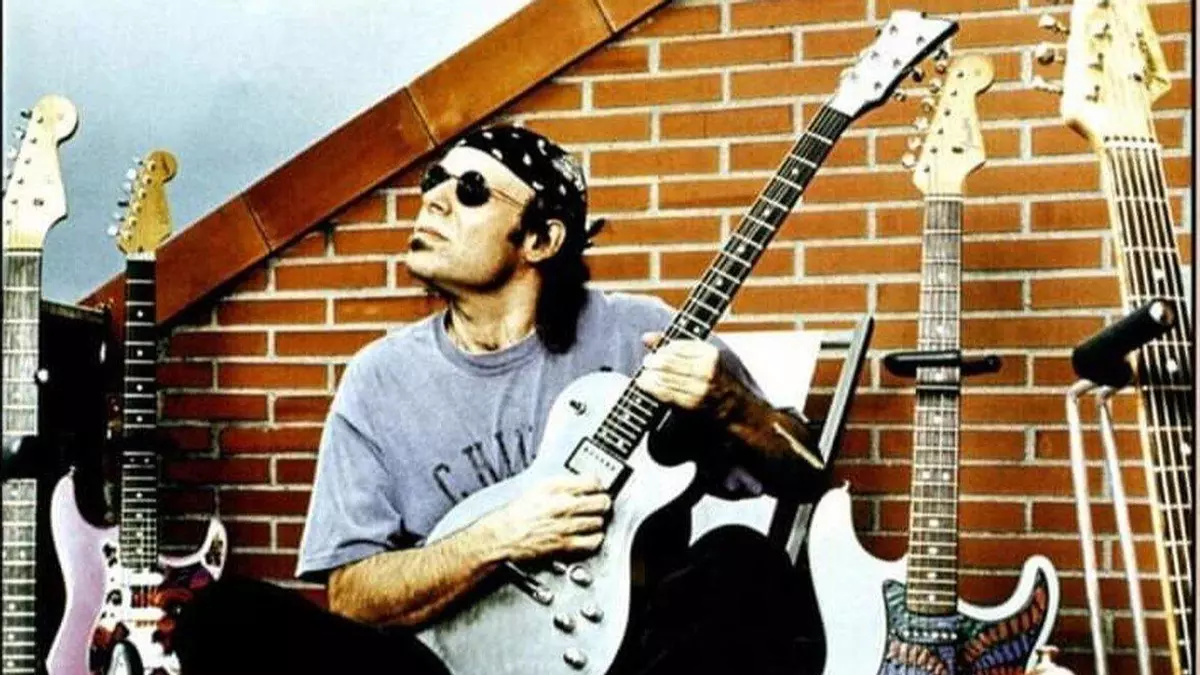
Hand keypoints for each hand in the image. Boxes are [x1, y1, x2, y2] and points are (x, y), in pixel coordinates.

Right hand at [477, 475, 610, 562]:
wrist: (504, 535)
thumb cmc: (518, 513)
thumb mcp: (539, 488)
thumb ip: (563, 483)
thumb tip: (582, 482)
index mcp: (556, 488)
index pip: (593, 481)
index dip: (598, 484)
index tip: (597, 488)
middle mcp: (564, 506)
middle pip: (601, 501)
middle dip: (602, 502)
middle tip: (600, 503)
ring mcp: (567, 526)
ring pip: (599, 521)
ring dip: (598, 520)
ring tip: (593, 519)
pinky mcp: (566, 544)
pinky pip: (593, 541)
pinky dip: (595, 538)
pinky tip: (590, 535)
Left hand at [635, 332, 727, 410]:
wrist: (730, 405)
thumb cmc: (711, 376)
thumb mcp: (699, 356)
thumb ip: (673, 345)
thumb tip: (646, 337)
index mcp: (710, 354)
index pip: (677, 347)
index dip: (661, 348)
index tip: (655, 351)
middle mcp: (706, 370)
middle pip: (668, 362)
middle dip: (652, 362)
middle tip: (646, 362)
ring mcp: (699, 388)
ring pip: (664, 378)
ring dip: (649, 375)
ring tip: (643, 375)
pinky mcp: (691, 403)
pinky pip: (665, 392)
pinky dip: (651, 388)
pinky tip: (645, 385)